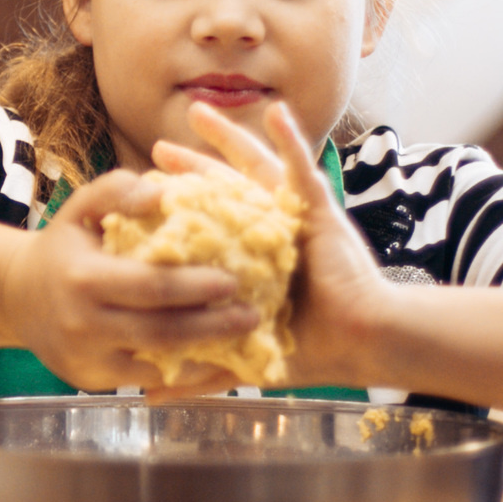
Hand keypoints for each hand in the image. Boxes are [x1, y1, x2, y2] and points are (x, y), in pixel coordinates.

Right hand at [0, 167, 260, 395]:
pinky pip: (145, 378)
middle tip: (254, 314)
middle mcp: (83, 324)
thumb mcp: (79, 207)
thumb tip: (159, 190)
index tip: (234, 280)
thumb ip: (115, 189)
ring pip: (157, 363)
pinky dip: (182, 371)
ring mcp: (86, 358)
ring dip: (206, 354)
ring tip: (242, 339)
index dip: (196, 287)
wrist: (16, 295)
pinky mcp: (91, 381)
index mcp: (83, 279)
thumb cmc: (62, 246)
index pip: (151, 287)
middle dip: (213, 326)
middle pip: (161, 331)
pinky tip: (213, 358)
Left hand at [152, 101, 396, 388]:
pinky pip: (304, 167)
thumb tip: (151, 391)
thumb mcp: (243, 356)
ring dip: (230, 137)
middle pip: (224, 188)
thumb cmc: (313, 350)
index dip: (178, 209)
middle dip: (192, 166)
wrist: (362, 343)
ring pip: (257, 166)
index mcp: (253, 258)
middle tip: (158, 147)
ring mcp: (295, 217)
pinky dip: (292, 139)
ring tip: (199, 110)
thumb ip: (201, 368)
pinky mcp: (321, 211)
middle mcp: (271, 231)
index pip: (208, 223)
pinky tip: (276, 113)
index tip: (140, 199)